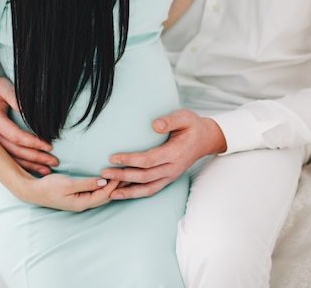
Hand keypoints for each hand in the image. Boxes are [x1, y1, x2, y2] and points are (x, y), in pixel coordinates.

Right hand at [0, 75, 57, 174]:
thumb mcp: (2, 86)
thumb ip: (15, 97)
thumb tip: (29, 111)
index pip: (16, 137)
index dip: (33, 143)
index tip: (49, 145)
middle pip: (14, 152)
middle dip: (36, 158)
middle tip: (54, 162)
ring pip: (10, 159)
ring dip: (29, 166)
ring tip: (47, 171)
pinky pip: (7, 159)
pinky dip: (21, 166)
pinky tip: (33, 170)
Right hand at [18, 174, 120, 211]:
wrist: (33, 191)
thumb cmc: (48, 187)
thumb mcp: (68, 184)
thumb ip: (87, 184)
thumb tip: (104, 182)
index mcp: (82, 203)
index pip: (105, 194)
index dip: (115, 184)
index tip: (124, 174)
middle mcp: (84, 204)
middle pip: (106, 197)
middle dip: (118, 187)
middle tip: (131, 176)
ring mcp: (81, 202)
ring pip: (102, 196)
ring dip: (113, 188)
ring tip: (124, 179)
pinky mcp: (78, 197)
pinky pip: (97, 194)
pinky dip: (105, 187)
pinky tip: (110, 182)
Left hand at [101, 109, 226, 199]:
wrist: (206, 139)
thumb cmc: (192, 125)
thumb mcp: (184, 117)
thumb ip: (170, 120)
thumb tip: (154, 125)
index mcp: (175, 153)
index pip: (149, 160)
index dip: (130, 160)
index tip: (113, 157)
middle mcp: (173, 168)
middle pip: (144, 177)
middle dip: (123, 176)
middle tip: (104, 173)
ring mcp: (171, 176)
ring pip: (147, 188)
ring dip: (128, 191)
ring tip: (109, 191)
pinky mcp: (168, 179)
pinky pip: (151, 190)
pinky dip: (136, 194)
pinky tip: (122, 194)